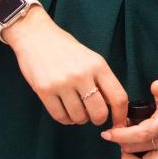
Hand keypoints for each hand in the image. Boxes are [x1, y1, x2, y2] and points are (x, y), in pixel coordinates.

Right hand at [3, 7, 128, 127]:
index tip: (118, 121)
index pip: (118, 96)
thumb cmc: (66, 49)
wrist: (36, 36)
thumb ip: (101, 79)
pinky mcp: (44, 90)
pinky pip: (60, 116)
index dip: (121, 114)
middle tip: (94, 116)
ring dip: (80, 119)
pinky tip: (66, 111)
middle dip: (98, 119)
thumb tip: (112, 105)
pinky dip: (65, 119)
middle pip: (99, 112)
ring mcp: (62, 83)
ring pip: (79, 117)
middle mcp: (82, 74)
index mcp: (98, 65)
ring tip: (77, 109)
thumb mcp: (91, 59)